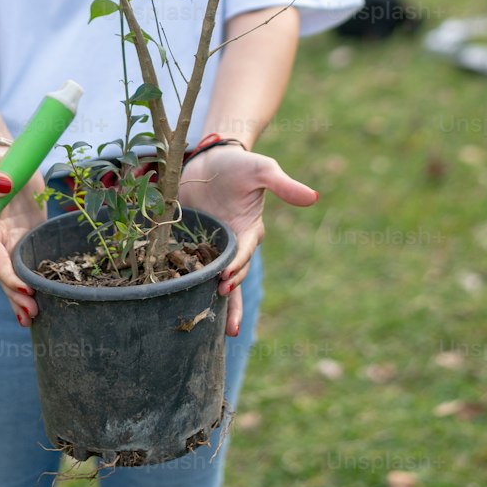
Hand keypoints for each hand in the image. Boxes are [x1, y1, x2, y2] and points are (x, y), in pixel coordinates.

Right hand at [0, 148, 45, 325]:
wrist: (5, 157)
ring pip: (19, 274)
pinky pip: (34, 260)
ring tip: (36, 315)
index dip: (7, 274)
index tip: (23, 288)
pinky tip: (48, 297)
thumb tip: (0, 187)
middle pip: (6, 273)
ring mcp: (15, 239)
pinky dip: (39, 279)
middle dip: (17, 294)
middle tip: (32, 312)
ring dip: (26, 295)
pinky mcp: (31, 235)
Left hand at [178, 146, 317, 337]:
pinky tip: (173, 297)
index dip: (235, 266)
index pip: (243, 253)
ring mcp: (210, 246)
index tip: (224, 278)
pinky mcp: (189, 241)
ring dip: (210, 300)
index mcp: (249, 232)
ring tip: (208, 327)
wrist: (209, 159)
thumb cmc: (239, 164)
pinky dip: (183, 280)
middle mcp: (231, 245)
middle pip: (232, 277)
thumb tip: (313, 197)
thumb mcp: (262, 169)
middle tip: (222, 316)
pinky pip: (187, 264)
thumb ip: (283, 185)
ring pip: (211, 279)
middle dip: (229, 299)